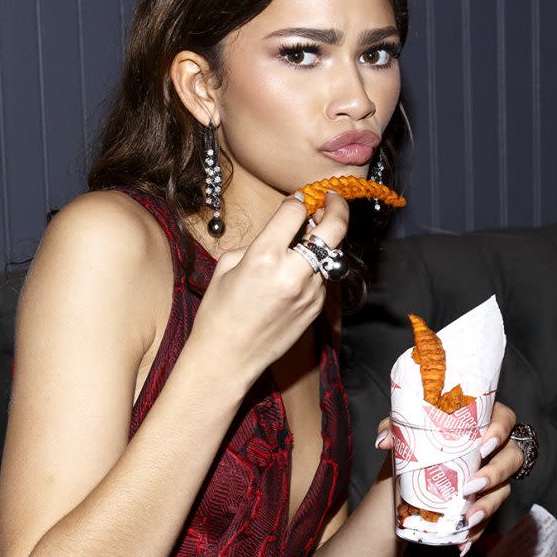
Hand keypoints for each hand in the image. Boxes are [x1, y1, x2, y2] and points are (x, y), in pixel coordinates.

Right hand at [191, 191, 348, 385]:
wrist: (228, 357)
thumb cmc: (219, 312)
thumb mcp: (228, 265)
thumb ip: (260, 241)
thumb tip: (283, 229)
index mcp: (264, 257)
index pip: (296, 211)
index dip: (298, 200)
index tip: (298, 198)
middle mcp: (293, 273)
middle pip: (334, 228)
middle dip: (337, 206)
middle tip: (332, 199)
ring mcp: (310, 293)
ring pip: (330, 254)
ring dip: (324, 241)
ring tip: (308, 239)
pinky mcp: (316, 308)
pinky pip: (323, 277)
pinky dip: (317, 266)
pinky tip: (299, 270)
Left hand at [374, 401, 523, 555]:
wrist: (410, 472)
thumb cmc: (417, 440)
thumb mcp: (405, 430)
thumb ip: (394, 428)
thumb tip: (384, 442)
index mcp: (481, 422)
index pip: (505, 418)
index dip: (501, 430)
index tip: (484, 444)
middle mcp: (494, 448)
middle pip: (513, 456)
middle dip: (496, 472)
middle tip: (471, 485)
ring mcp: (494, 475)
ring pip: (505, 488)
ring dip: (489, 504)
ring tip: (469, 517)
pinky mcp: (486, 499)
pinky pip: (490, 515)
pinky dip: (477, 530)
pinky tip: (463, 541)